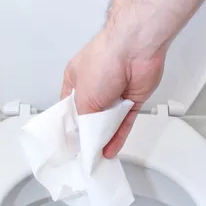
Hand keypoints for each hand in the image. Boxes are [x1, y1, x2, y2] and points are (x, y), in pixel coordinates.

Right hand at [61, 29, 165, 157]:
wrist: (135, 50)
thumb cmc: (104, 60)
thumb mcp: (82, 97)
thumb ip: (83, 121)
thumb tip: (85, 138)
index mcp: (76, 80)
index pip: (70, 108)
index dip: (70, 126)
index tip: (69, 143)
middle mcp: (96, 86)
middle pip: (91, 116)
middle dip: (88, 133)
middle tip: (84, 152)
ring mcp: (115, 93)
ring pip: (109, 122)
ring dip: (104, 138)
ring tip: (97, 155)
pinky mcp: (132, 99)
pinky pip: (125, 122)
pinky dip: (119, 136)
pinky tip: (111, 149)